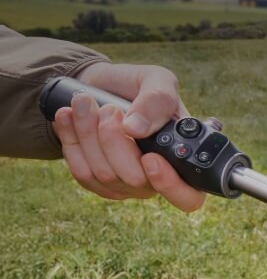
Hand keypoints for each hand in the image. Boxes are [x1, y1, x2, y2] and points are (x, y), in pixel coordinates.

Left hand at [50, 62, 205, 211]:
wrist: (103, 86)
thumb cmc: (139, 86)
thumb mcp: (158, 81)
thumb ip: (157, 101)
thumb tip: (136, 129)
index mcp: (183, 158)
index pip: (188, 196)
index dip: (170, 185)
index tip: (150, 158)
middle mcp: (157, 178)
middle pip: (136, 180)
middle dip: (114, 140)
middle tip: (109, 109)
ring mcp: (126, 184)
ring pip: (104, 174)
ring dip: (88, 134)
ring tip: (84, 102)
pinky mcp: (97, 182)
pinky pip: (81, 172)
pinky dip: (70, 140)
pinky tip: (66, 116)